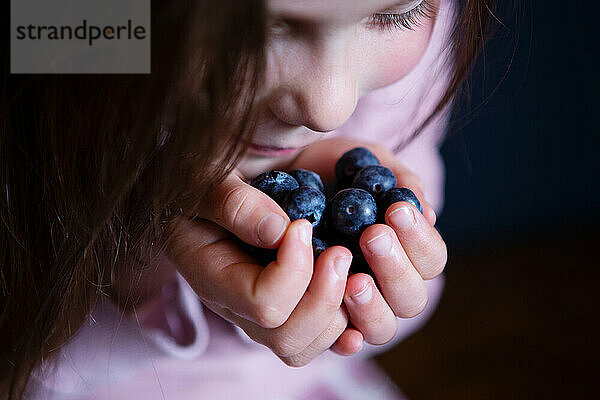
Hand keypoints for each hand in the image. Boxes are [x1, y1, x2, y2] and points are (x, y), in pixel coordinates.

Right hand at [164, 169, 354, 366]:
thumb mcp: (209, 178)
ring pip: (312, 345)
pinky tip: (363, 290)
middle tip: (341, 252)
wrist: (224, 182)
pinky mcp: (297, 306)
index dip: (294, 270)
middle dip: (325, 297)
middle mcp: (241, 307)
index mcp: (214, 277)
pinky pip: (329, 339)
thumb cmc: (209, 179)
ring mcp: (271, 313)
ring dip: (346, 312)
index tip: (303, 225)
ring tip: (355, 268)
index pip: (262, 304)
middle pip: (288, 339)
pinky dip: (357, 320)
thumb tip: (279, 231)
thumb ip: (234, 203)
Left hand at [289, 138, 446, 346]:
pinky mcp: (316, 317)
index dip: (420, 242)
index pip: (431, 260)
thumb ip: (399, 178)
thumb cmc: (329, 169)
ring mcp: (351, 303)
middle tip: (373, 236)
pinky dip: (345, 340)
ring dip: (373, 306)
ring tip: (353, 279)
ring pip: (382, 328)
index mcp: (402, 247)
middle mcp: (383, 281)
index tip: (395, 212)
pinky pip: (336, 343)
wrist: (280, 174)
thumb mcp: (364, 160)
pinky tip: (345, 333)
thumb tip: (427, 211)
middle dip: (396, 270)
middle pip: (412, 300)